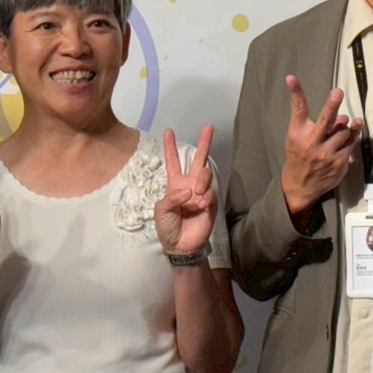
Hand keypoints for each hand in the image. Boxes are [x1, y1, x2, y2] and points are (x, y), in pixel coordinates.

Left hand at [154, 126, 217, 257]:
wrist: (180, 246)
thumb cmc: (167, 227)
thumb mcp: (161, 210)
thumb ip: (172, 197)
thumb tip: (189, 191)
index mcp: (175, 185)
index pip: (173, 162)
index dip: (170, 147)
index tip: (169, 131)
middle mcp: (190, 185)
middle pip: (198, 160)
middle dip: (204, 143)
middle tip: (209, 127)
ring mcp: (201, 194)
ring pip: (206, 174)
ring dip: (202, 180)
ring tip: (197, 193)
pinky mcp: (211, 205)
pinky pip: (211, 194)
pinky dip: (206, 198)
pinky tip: (201, 204)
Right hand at [279, 78, 360, 215]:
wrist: (300, 186)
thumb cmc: (298, 155)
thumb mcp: (295, 136)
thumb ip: (308, 120)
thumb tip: (333, 109)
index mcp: (298, 133)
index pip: (298, 109)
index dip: (296, 92)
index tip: (291, 78)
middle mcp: (312, 143)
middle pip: (325, 120)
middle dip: (332, 105)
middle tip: (337, 92)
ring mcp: (327, 154)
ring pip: (343, 130)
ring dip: (345, 125)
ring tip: (343, 122)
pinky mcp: (339, 163)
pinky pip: (351, 142)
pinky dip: (353, 134)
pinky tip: (354, 128)